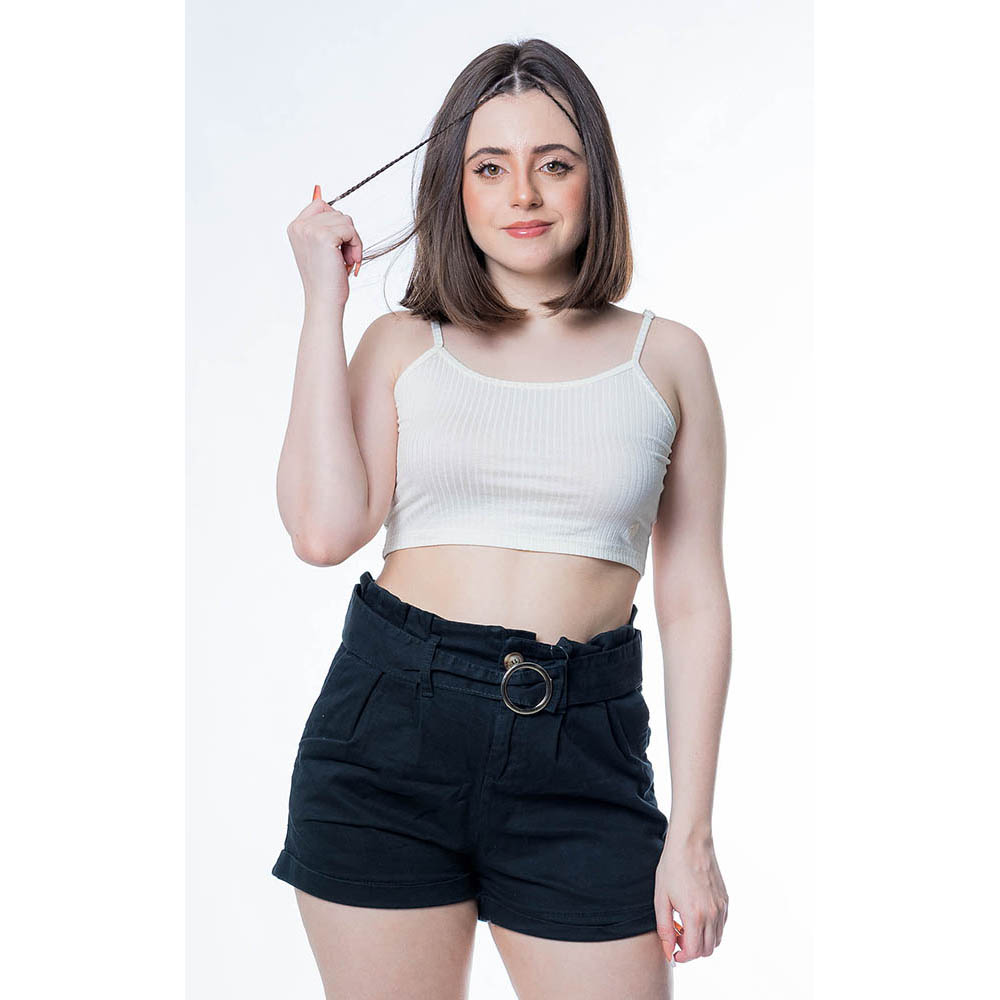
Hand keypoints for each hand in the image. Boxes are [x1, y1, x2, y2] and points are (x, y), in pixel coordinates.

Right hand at [285, 184, 363, 309]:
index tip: (337, 242)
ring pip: (346, 220)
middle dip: (346, 234)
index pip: (321, 204)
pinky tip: (349, 260)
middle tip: (344, 256)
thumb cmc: (325, 279)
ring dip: (353, 241)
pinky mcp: (325, 237)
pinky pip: (351, 231)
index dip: (335, 221)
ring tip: (346, 259)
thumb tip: (332, 206)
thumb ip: (323, 227)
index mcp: (296, 227)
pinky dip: (356, 246)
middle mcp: (301, 226)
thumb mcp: (320, 248)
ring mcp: (311, 230)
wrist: (324, 299)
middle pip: (337, 212)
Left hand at [654, 826, 728, 963]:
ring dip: (702, 940)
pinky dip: (711, 929)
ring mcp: (721, 907)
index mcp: (695, 915)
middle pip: (707, 950)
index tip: (673, 950)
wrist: (691, 843)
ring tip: (685, 924)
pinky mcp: (725, 900)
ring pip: (717, 940)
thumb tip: (668, 950)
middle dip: (691, 950)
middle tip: (677, 936)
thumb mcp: (661, 898)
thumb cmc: (672, 867)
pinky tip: (696, 915)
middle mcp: (712, 914)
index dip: (682, 956)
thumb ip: (665, 928)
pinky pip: (721, 925)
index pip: (694, 952)